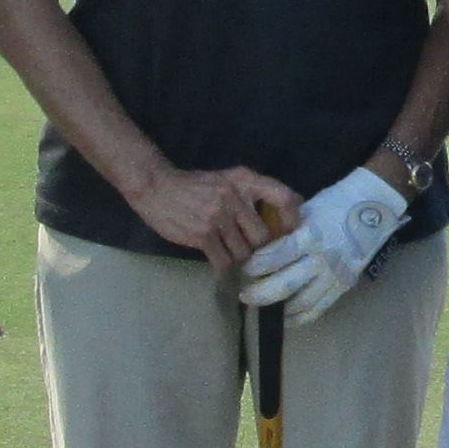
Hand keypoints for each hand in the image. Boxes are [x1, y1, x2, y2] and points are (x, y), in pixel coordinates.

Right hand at [126, 161, 301, 272]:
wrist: (156, 187)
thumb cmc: (194, 186)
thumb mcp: (226, 179)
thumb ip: (252, 192)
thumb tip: (287, 211)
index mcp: (244, 180)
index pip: (282, 197)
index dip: (292, 218)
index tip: (290, 232)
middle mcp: (235, 197)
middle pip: (263, 236)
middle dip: (257, 247)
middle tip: (251, 250)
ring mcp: (218, 217)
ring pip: (244, 253)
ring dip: (238, 258)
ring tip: (229, 253)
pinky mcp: (203, 235)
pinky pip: (223, 262)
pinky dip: (223, 268)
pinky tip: (219, 264)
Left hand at [243, 166, 408, 323]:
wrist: (372, 210)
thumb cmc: (333, 205)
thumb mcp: (305, 211)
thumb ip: (286, 231)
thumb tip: (261, 248)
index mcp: (310, 236)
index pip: (277, 256)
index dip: (257, 265)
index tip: (246, 268)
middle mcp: (322, 259)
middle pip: (285, 285)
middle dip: (260, 293)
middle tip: (245, 295)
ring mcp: (334, 276)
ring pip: (300, 303)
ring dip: (277, 307)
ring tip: (263, 305)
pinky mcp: (343, 287)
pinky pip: (319, 309)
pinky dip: (300, 317)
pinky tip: (286, 317)